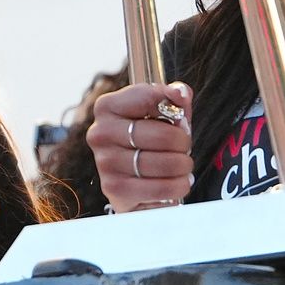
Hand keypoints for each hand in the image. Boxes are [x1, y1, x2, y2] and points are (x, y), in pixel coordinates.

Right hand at [87, 82, 193, 212]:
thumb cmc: (148, 138)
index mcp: (108, 106)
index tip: (181, 117)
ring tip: (182, 165)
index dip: (175, 108)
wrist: (132, 179)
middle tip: (184, 147)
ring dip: (183, 166)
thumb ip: (173, 97)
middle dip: (183, 142)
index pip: (149, 98)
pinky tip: (177, 182)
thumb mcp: (160, 111)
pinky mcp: (115, 190)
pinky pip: (161, 188)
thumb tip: (181, 94)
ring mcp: (106, 163)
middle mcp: (101, 133)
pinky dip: (178, 186)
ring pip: (166, 164)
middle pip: (163, 135)